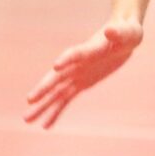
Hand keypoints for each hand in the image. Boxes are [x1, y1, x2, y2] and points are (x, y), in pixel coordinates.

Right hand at [23, 20, 143, 128]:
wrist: (123, 37)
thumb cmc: (126, 33)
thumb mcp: (127, 33)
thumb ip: (118, 33)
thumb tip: (110, 30)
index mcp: (88, 49)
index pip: (75, 54)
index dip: (67, 59)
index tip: (56, 66)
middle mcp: (77, 63)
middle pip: (58, 76)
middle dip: (45, 88)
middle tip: (30, 100)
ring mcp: (76, 74)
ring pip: (56, 92)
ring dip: (43, 105)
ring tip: (27, 120)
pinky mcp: (81, 83)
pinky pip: (65, 99)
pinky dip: (56, 112)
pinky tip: (45, 125)